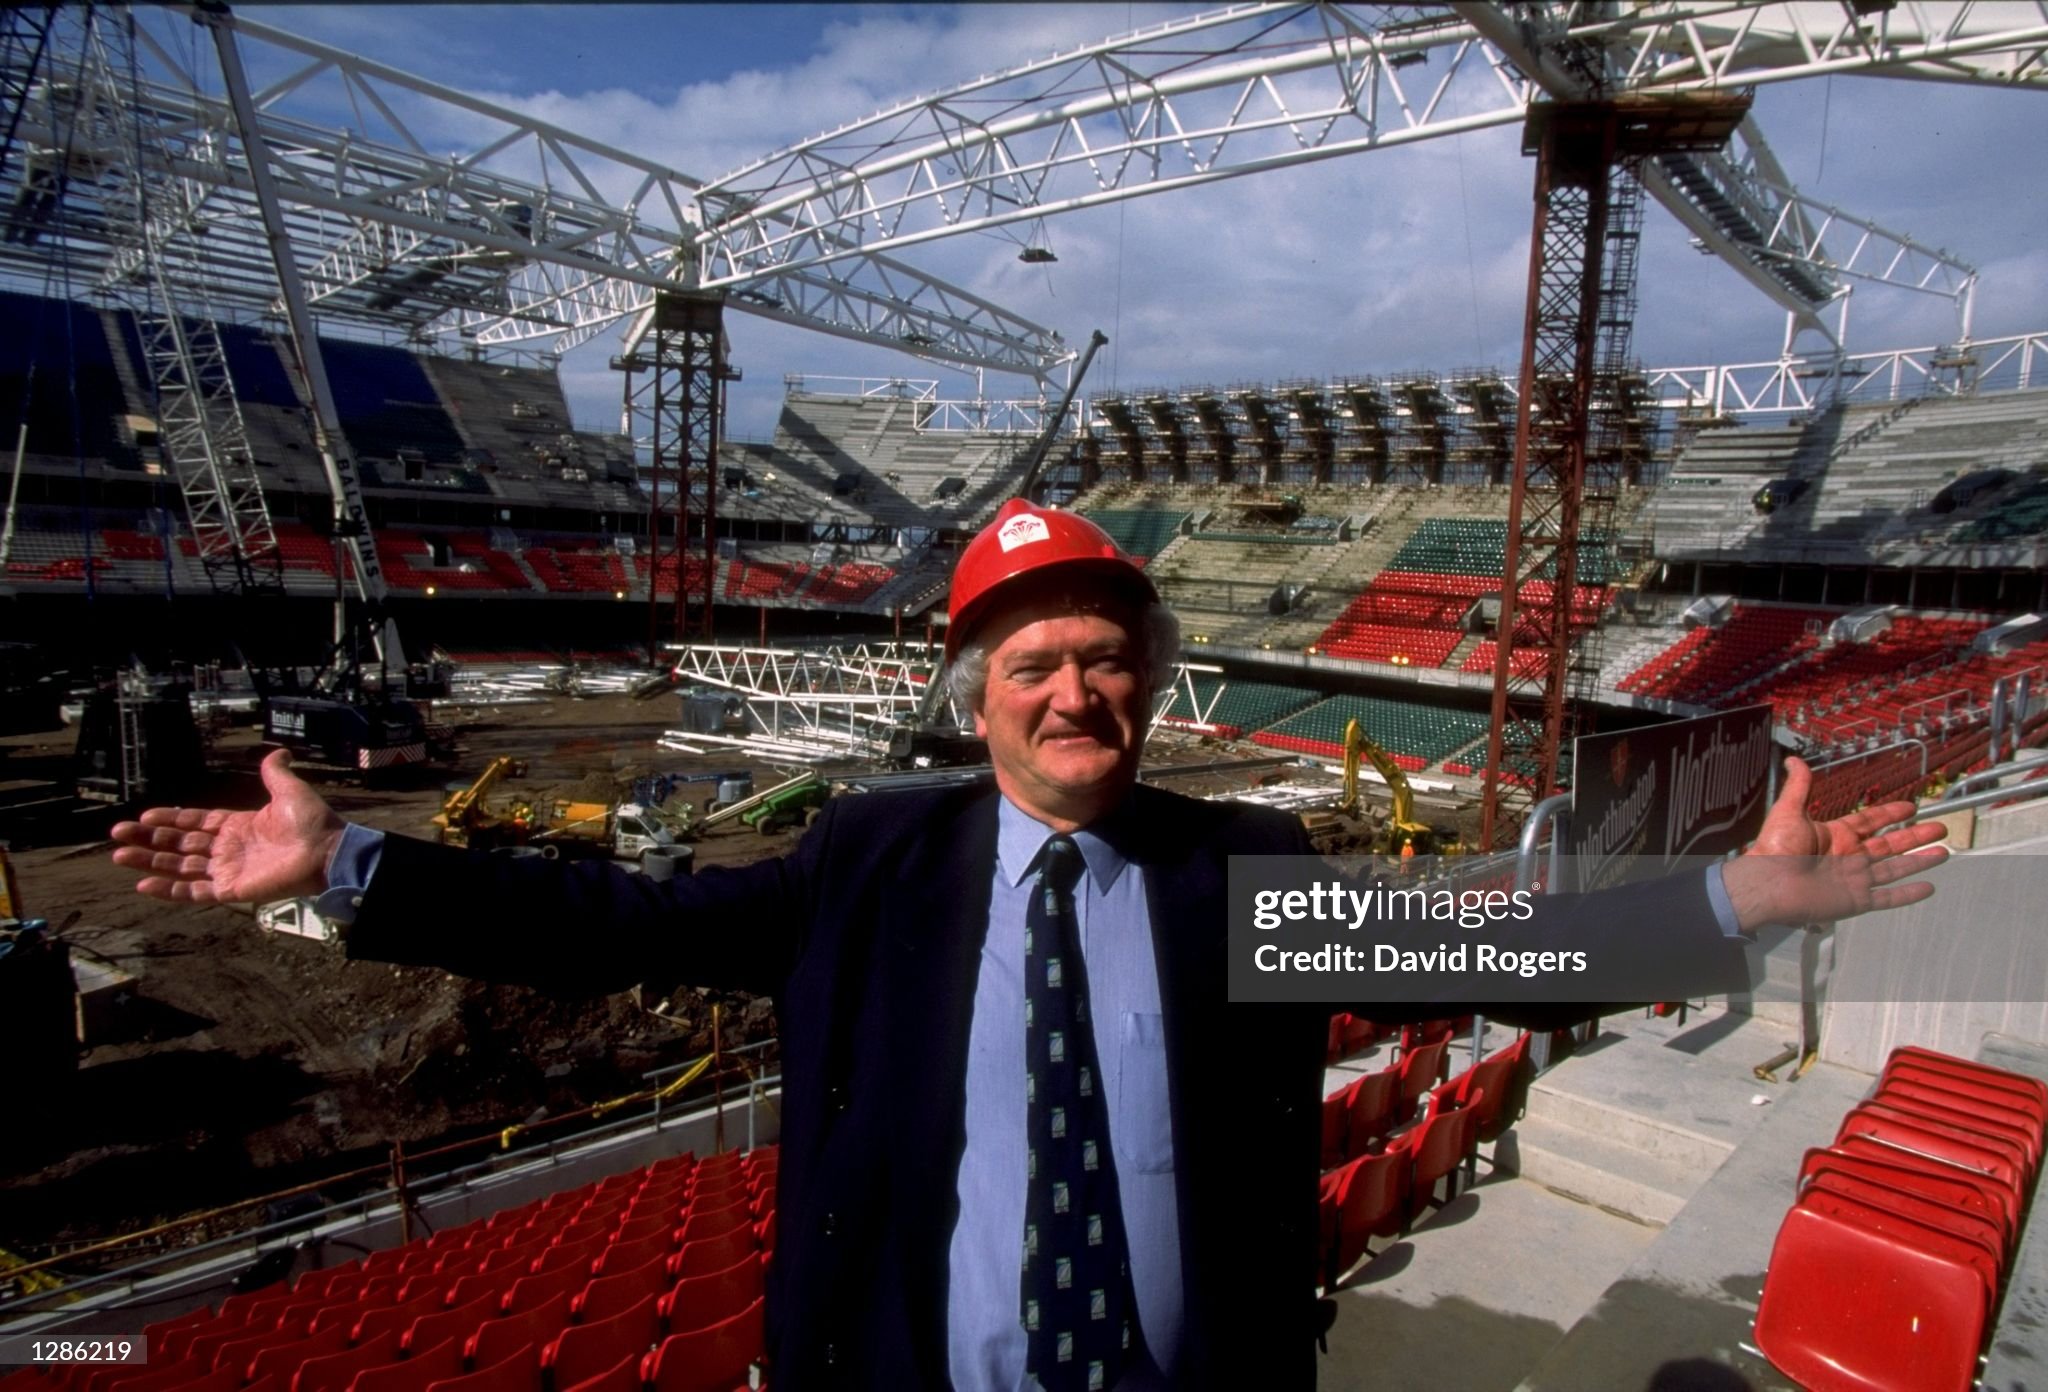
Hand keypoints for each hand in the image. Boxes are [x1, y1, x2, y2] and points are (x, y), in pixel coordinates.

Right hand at [110, 749, 345, 903]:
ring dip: (150, 861)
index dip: (170, 819)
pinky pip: (194, 891)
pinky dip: (169, 890)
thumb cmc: (312, 823)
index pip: (195, 823)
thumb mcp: (289, 791)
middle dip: (149, 839)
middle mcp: (228, 849)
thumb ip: (276, 773)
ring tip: (120, 855)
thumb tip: (279, 752)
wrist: (327, 850)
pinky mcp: (231, 890)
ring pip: (180, 867)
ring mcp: (228, 870)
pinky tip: (143, 884)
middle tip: (118, 833)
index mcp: (238, 826)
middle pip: (180, 844)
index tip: (143, 815)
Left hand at [1719, 756, 1948, 931]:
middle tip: (1941, 828)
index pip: (1870, 821)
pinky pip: (1888, 897)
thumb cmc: (1774, 848)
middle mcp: (1849, 857)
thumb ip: (1799, 787)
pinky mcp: (1856, 901)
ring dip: (1919, 861)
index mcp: (1836, 836)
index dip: (1890, 813)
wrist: (1767, 884)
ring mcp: (1854, 880)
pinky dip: (1908, 894)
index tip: (1912, 806)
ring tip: (1944, 852)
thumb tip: (1793, 759)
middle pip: (1890, 844)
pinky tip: (1928, 887)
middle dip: (1916, 836)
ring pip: (1895, 869)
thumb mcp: (1788, 811)